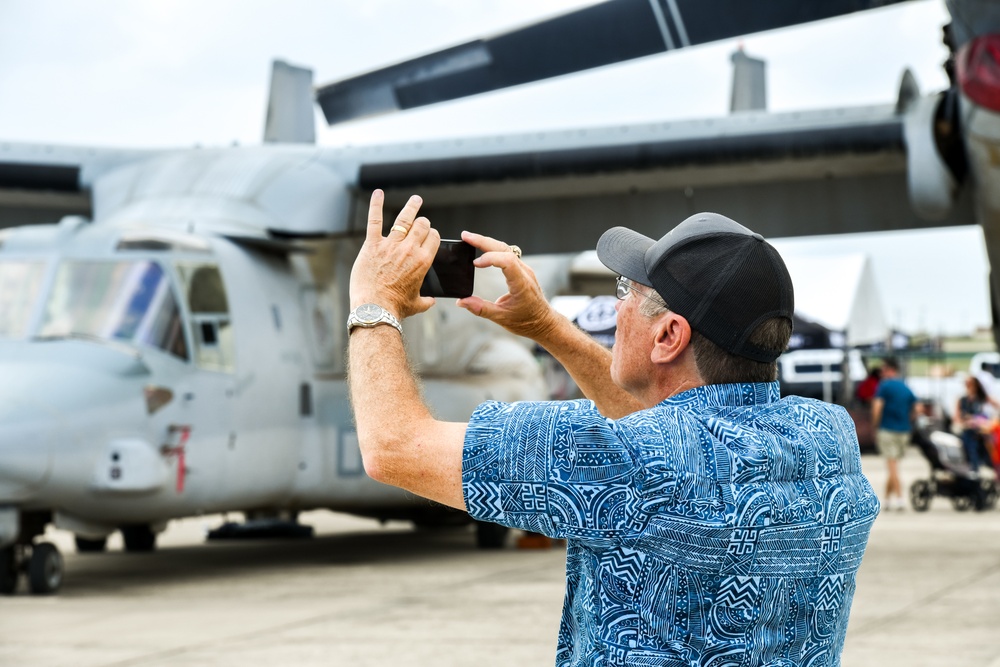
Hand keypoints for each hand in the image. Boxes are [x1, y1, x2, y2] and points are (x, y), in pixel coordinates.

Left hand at [350, 190, 439, 318]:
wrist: (375, 308)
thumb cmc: (396, 307)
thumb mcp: (416, 304)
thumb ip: (426, 300)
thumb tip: (432, 301)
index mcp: (423, 261)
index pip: (433, 238)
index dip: (432, 235)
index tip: (429, 235)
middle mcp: (409, 249)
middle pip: (421, 226)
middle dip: (423, 222)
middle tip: (422, 221)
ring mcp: (390, 245)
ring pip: (404, 219)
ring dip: (412, 207)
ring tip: (416, 200)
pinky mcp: (372, 245)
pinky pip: (375, 221)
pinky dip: (376, 205)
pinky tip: (378, 193)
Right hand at [457, 231, 558, 339]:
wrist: (543, 322)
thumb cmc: (526, 322)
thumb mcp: (502, 318)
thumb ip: (481, 309)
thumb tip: (461, 302)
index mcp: (521, 284)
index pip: (507, 261)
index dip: (490, 258)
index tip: (475, 264)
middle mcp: (524, 273)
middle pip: (504, 249)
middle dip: (484, 241)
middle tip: (465, 236)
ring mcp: (524, 270)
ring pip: (506, 248)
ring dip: (487, 242)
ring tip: (470, 239)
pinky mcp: (521, 270)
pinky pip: (507, 254)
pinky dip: (493, 249)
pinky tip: (482, 248)